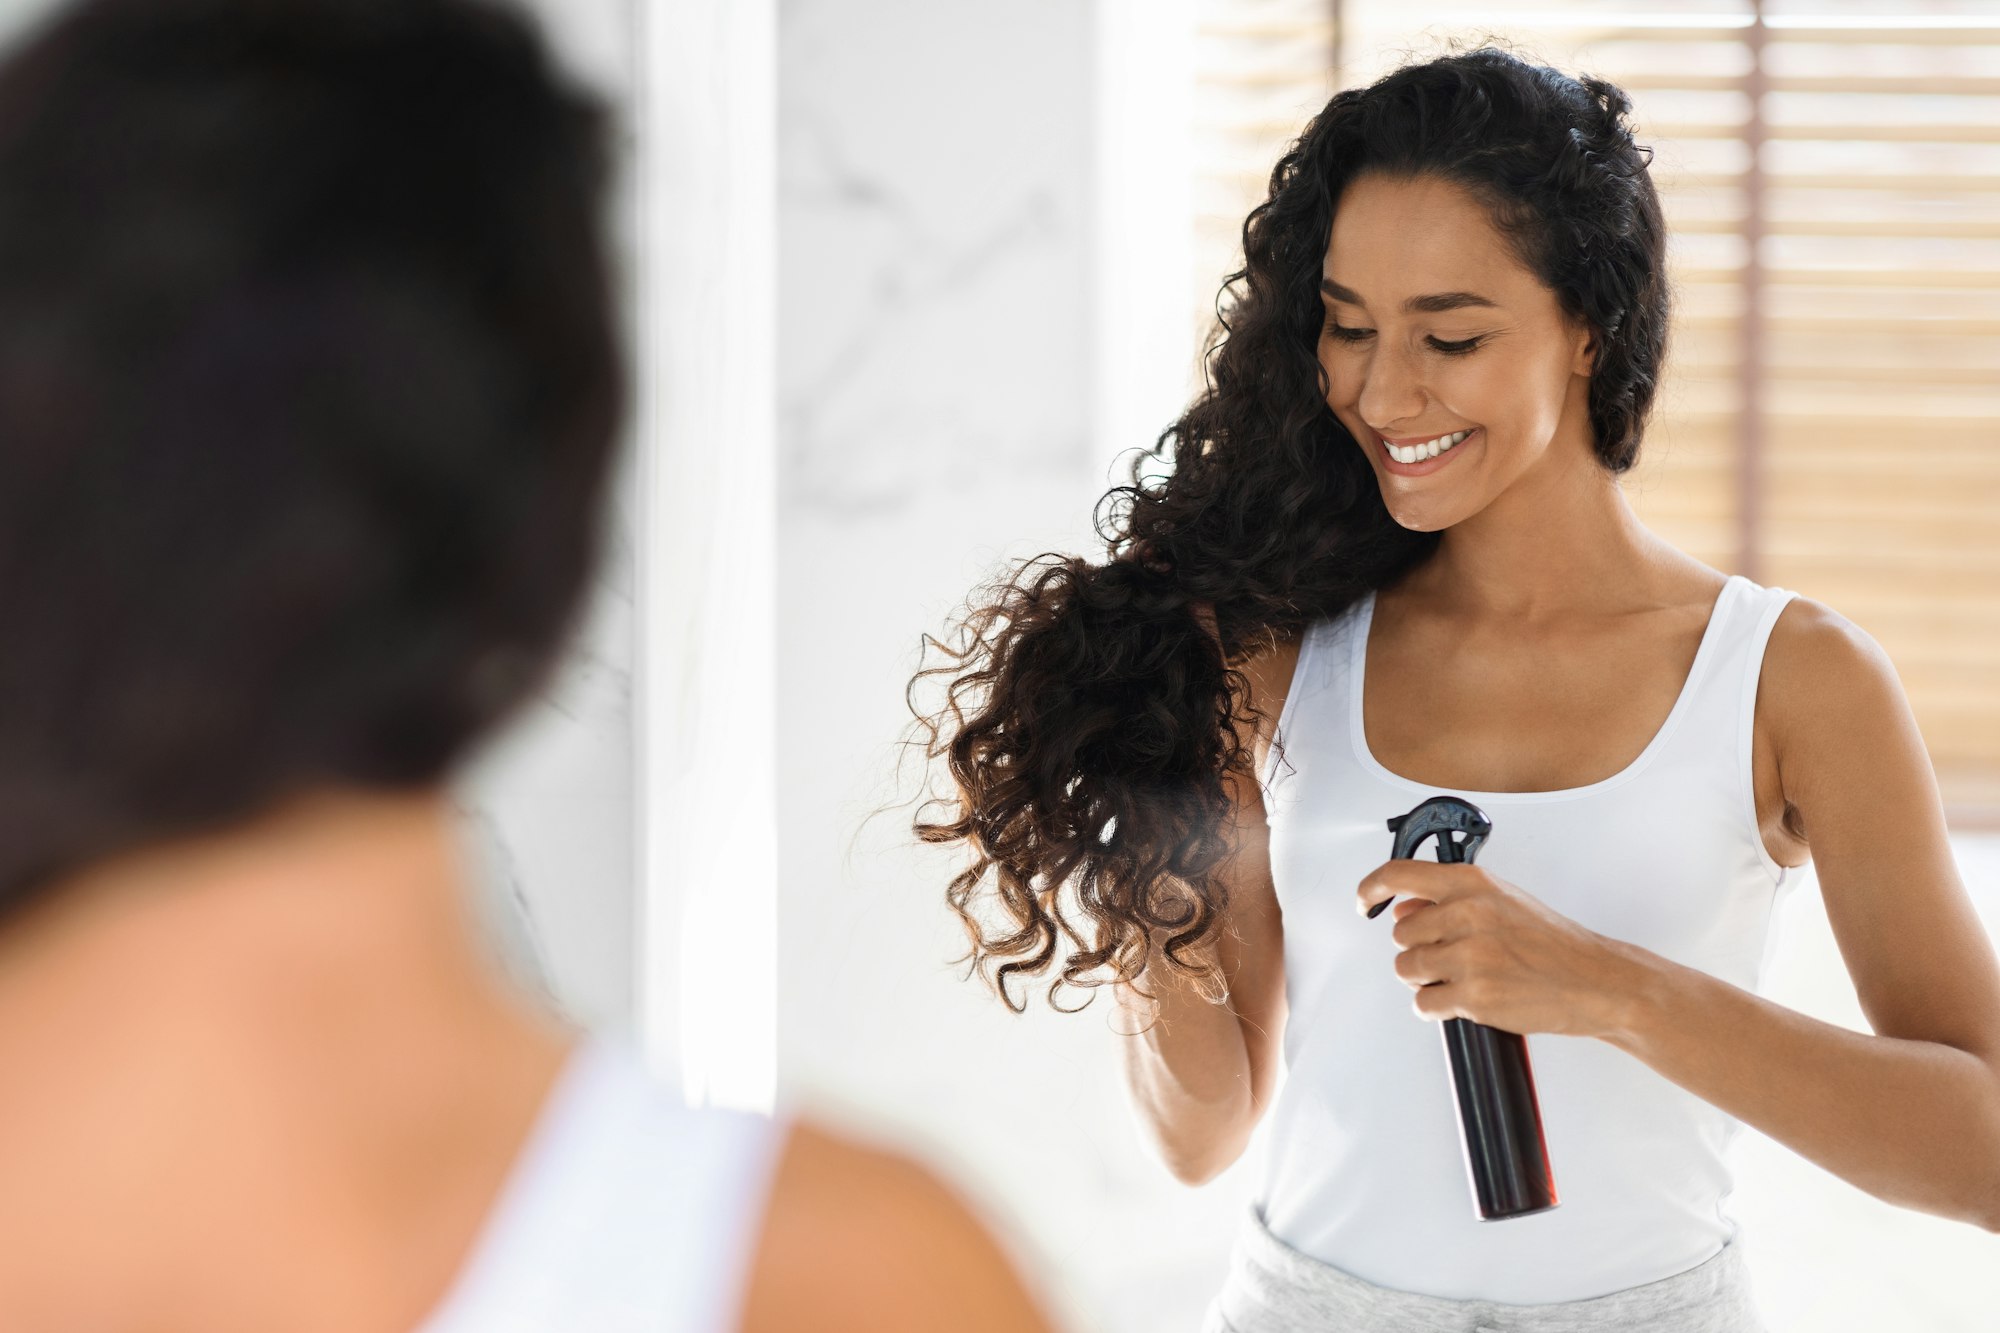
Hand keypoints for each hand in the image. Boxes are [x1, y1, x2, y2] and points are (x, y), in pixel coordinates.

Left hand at [1355, 859, 1636, 1038]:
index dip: (1371, 888)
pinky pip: (1424, 1004)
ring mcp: (1470, 956)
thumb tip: (1402, 907)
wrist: (1598, 982)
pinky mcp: (1474, 996)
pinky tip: (1465, 1001)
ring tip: (1464, 978)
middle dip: (1419, 949)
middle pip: (1400, 935)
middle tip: (1453, 957)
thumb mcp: (1503, 902)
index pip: (1398, 874)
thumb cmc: (1553, 943)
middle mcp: (1467, 914)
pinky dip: (1437, 1007)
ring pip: (1407, 969)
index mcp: (1473, 884)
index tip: (1365, 902)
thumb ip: (1450, 900)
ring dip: (1426, 979)